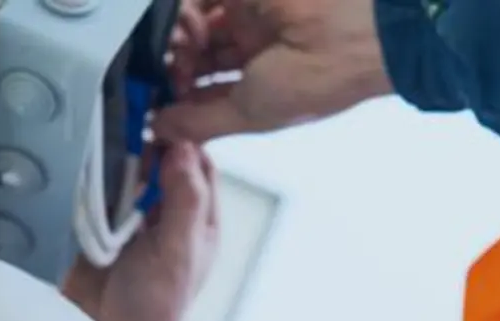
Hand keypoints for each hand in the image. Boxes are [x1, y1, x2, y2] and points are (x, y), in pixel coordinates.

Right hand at [62, 142, 218, 320]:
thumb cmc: (152, 310)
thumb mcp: (178, 252)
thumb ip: (185, 201)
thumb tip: (186, 149)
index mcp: (199, 222)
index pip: (199, 165)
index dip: (185, 138)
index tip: (164, 117)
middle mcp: (169, 217)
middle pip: (162, 163)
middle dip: (148, 143)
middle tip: (129, 125)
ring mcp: (134, 220)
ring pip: (130, 173)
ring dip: (119, 159)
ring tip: (109, 143)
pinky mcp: (100, 225)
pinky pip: (99, 190)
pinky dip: (95, 177)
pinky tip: (89, 166)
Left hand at [155, 0, 392, 141]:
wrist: (344, 37)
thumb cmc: (315, 82)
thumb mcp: (248, 114)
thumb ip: (200, 122)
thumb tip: (163, 129)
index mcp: (259, 86)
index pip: (206, 92)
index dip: (180, 101)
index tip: (156, 109)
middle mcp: (251, 52)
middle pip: (195, 57)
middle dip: (174, 70)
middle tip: (165, 79)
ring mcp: (245, 19)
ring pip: (192, 27)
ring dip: (178, 43)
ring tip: (184, 56)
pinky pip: (196, 1)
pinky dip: (183, 14)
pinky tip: (189, 31)